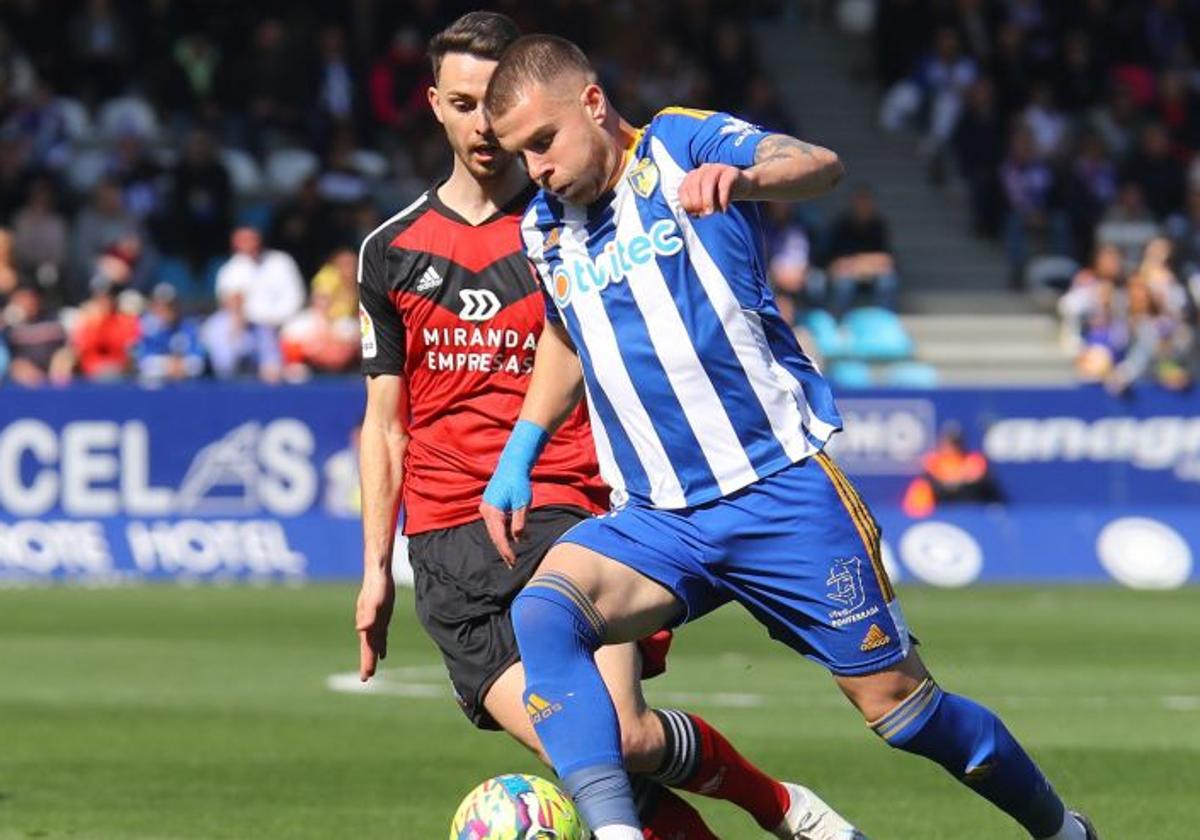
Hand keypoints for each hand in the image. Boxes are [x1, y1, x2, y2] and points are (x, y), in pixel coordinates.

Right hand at [355, 567, 394, 681]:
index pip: (367, 647)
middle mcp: (369, 624)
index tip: (366, 676)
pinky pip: (381, 635)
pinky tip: (383, 652)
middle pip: (368, 647)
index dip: (366, 661)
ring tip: (372, 669)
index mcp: (367, 624)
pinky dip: (381, 645)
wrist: (378, 572)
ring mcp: (375, 620)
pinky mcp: (381, 616)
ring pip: (374, 642)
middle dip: (367, 662)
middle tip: (366, 678)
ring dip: (373, 655)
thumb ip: (369, 615)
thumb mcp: (375, 601)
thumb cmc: (378, 586)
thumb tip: (360, 628)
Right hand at [479, 469, 532, 568]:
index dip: (506, 551)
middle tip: (512, 565)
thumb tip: (518, 540)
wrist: (511, 467)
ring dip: (502, 544)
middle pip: (494, 536)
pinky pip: (495, 525)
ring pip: (494, 531)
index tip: (513, 562)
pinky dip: (501, 534)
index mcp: (493, 511)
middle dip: (503, 551)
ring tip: (510, 558)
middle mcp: (486, 511)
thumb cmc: (518, 483)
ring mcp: (486, 509)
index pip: (499, 536)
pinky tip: (509, 541)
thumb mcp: (522, 503)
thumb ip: (519, 522)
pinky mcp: (490, 507)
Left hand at [677, 163, 751, 215]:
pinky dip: (722, 198)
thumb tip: (696, 215)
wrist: (742, 186)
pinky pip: (724, 184)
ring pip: (708, 181)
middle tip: (703, 215)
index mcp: (693, 177)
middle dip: (696, 201)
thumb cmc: (720, 196)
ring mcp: (717, 168)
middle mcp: (703, 170)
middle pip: (694, 184)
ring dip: (708, 199)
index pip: (683, 189)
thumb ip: (699, 209)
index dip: (686, 203)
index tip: (694, 214)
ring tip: (711, 213)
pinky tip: (724, 209)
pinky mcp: (731, 172)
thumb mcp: (707, 203)